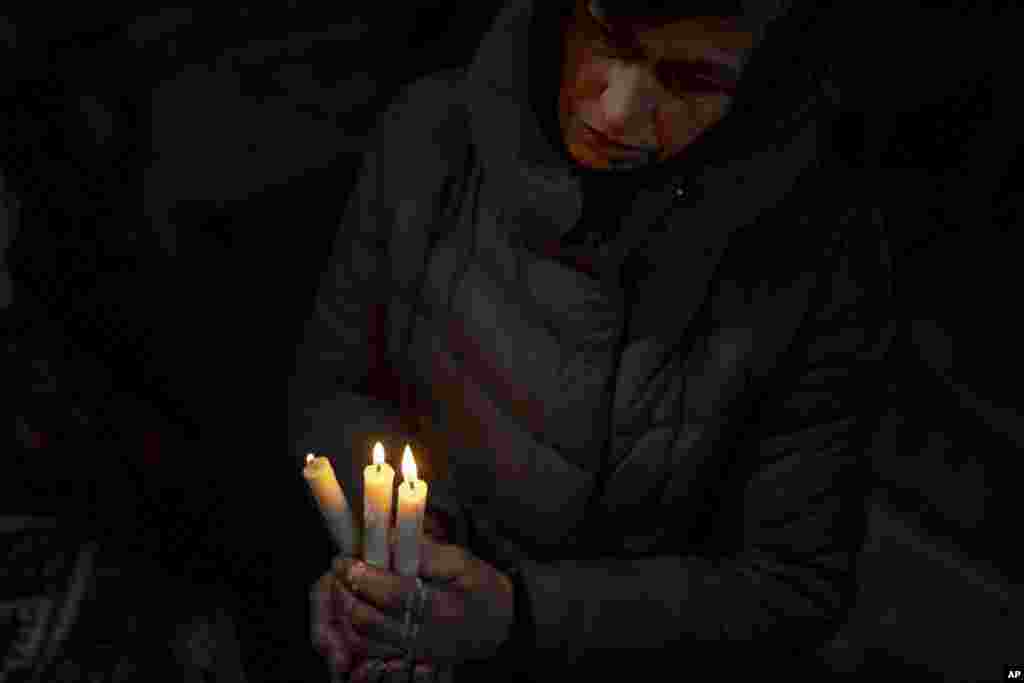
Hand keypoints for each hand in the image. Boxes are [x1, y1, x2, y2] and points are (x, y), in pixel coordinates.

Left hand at [334, 534, 514, 666]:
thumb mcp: (462, 561)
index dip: (363, 575)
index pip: (393, 593)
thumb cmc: (483, 588)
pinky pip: (372, 649)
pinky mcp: (409, 658)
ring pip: (365, 639)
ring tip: (343, 586)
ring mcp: (415, 652)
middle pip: (370, 621)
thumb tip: (389, 536)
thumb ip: (426, 551)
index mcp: (441, 608)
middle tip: (339, 570)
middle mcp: (425, 636)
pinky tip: (356, 607)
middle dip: (346, 593)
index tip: (345, 558)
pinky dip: (356, 630)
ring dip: (347, 611)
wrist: (501, 627)